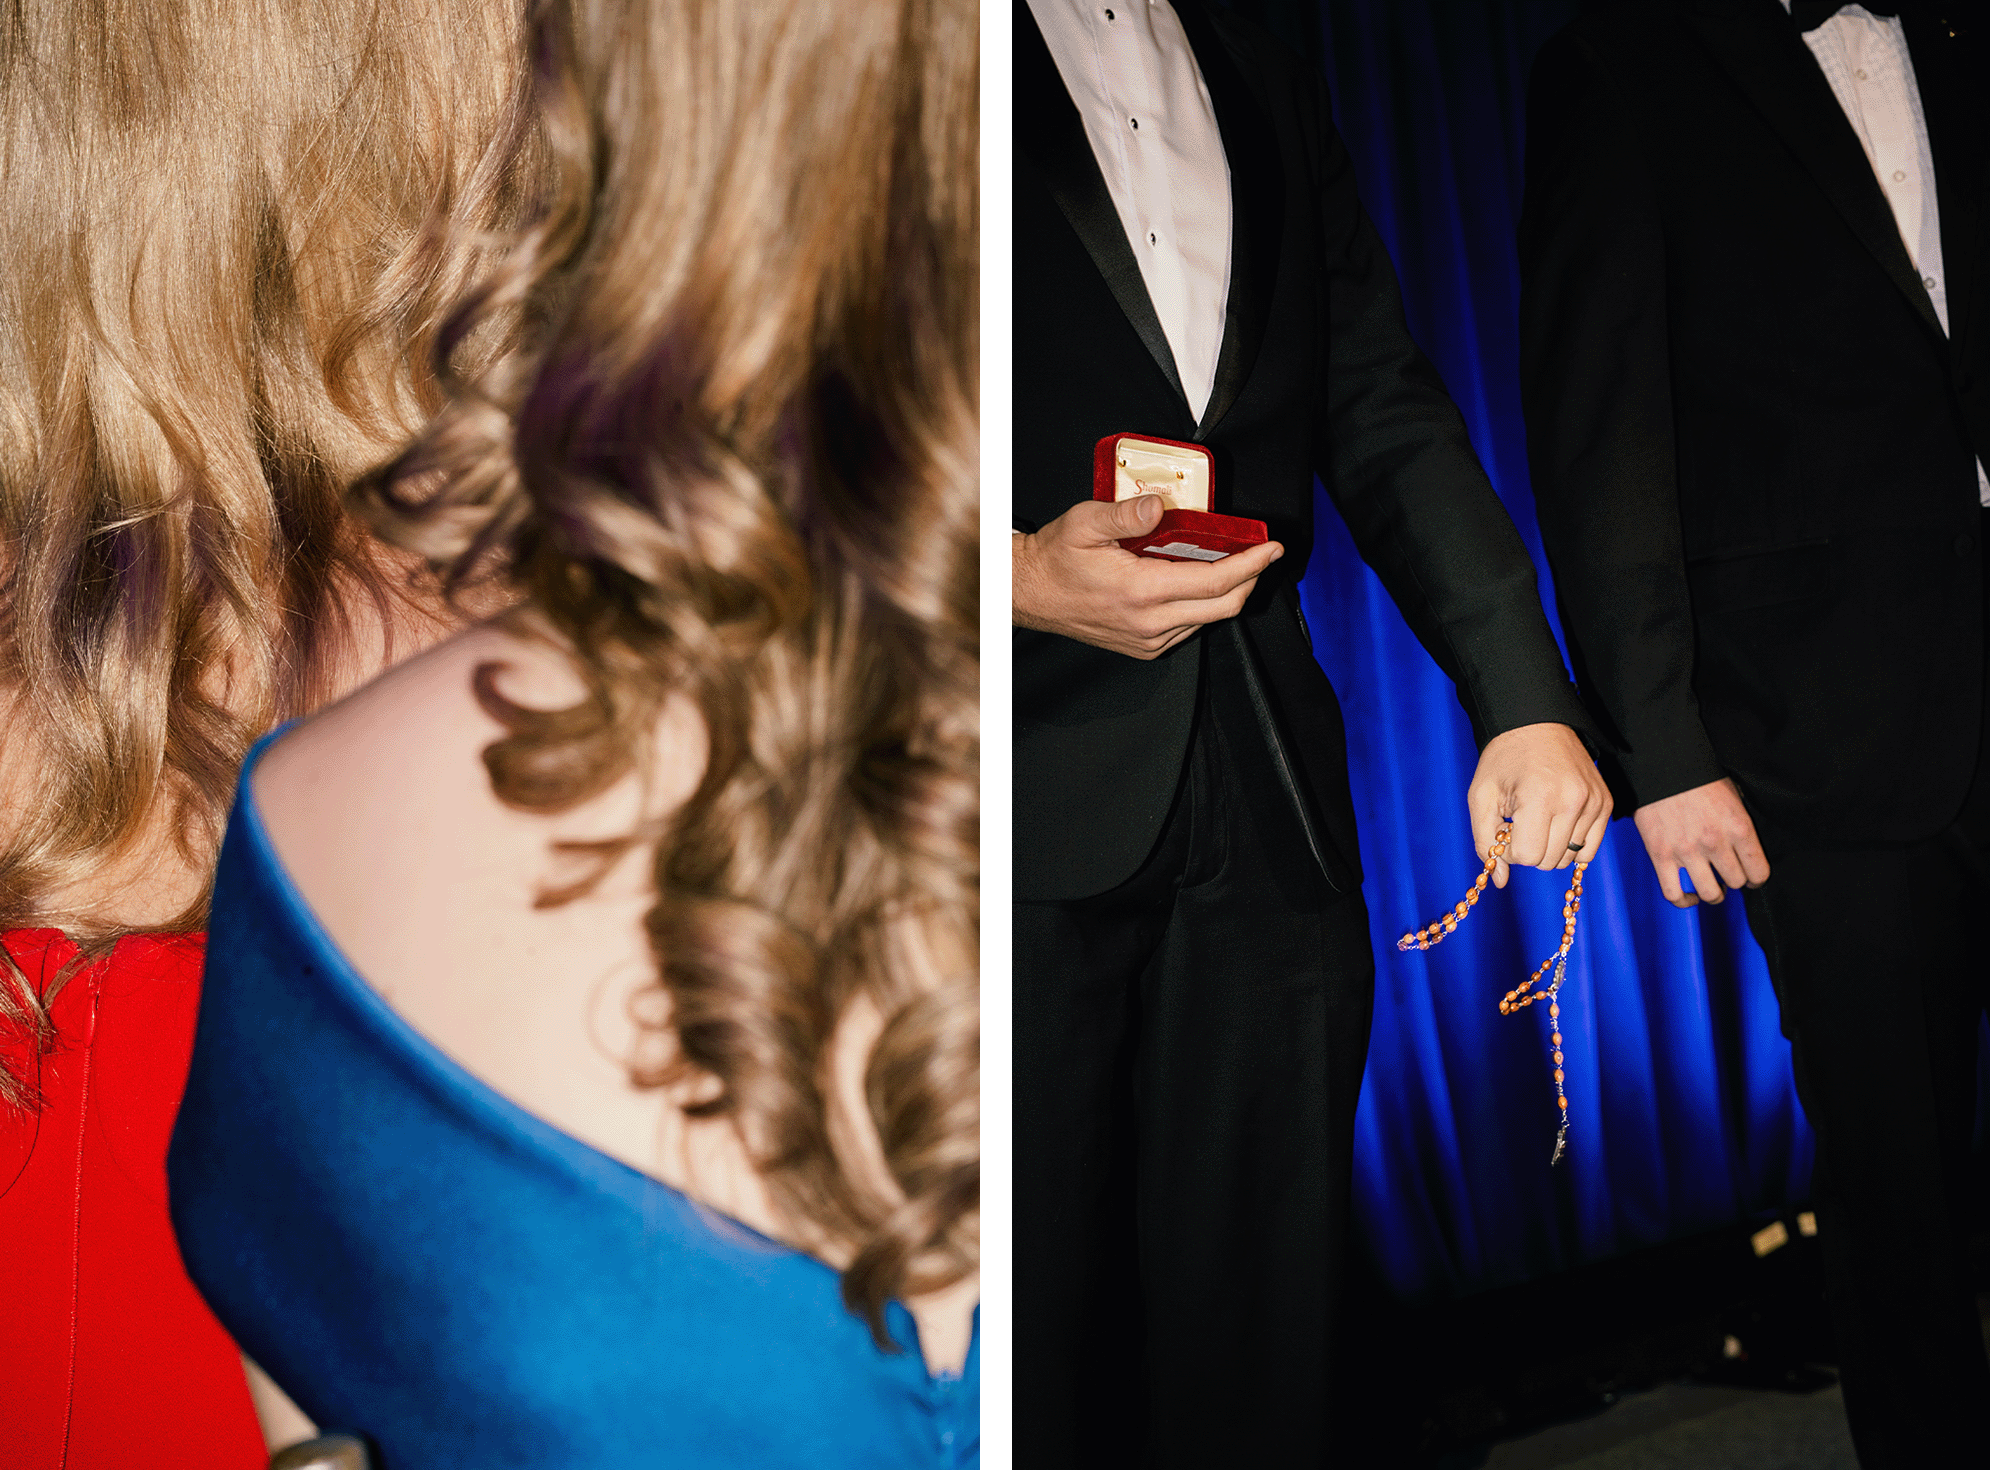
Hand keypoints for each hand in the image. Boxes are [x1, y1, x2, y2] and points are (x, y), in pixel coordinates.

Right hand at [1013, 497, 1283, 659]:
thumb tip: (1158, 506)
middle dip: (1251, 579)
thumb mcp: (1085, 522)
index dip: (1251, 564)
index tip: (1272, 548)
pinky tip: (1196, 582)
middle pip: (1224, 607)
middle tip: (1261, 555)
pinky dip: (1202, 605)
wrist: (1031, 593)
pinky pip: (1188, 627)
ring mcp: (1149, 640)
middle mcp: (1150, 623)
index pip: (1215, 582)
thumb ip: (1125, 513)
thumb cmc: (1056, 558)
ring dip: (1226, 593)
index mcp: (1140, 591)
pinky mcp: (1145, 647)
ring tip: (1229, 563)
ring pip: (1208, 619)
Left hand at [1467, 722, 1612, 885]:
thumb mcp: (1481, 797)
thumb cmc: (1503, 760)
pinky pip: (1590, 848)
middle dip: (1528, 849)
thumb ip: (1485, 842)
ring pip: (1569, 857)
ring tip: (1537, 818)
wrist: (1537, 723)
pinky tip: (1555, 825)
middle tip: (1519, 822)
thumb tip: (1500, 881)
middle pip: (1549, 861)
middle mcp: (1574, 801)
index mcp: (1540, 798)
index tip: (1504, 828)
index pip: (1528, 856)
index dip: (1509, 850)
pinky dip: (1569, 845)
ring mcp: (1595, 802)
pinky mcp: (1606, 803)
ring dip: (1548, 847)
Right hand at [1631, 777, 1767, 906]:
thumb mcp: (1733, 796)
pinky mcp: (1660, 856)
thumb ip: (1740, 824)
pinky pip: (1673, 893)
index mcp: (1739, 828)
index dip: (1756, 878)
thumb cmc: (1698, 777)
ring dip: (1713, 894)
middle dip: (1733, 880)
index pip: (1759, 872)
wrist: (1661, 765)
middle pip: (1735, 882)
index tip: (1750, 876)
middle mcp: (1715, 843)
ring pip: (1710, 893)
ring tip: (1712, 889)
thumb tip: (1743, 846)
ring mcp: (1686, 852)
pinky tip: (1689, 896)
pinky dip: (1683, 901)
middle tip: (1728, 875)